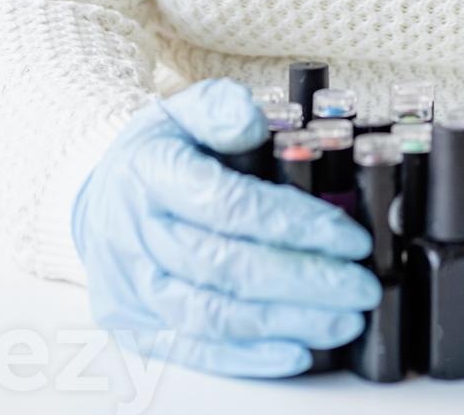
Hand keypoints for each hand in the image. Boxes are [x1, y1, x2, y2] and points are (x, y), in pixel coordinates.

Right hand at [70, 77, 381, 377]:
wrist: (101, 196)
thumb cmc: (161, 151)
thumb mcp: (185, 109)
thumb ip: (221, 107)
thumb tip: (251, 122)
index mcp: (151, 171)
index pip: (229, 204)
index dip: (293, 224)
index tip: (349, 237)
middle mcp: (136, 233)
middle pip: (227, 267)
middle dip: (304, 281)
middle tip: (361, 287)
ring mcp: (132, 286)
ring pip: (214, 316)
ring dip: (286, 323)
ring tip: (344, 321)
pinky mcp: (135, 327)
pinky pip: (193, 350)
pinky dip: (248, 357)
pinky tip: (297, 352)